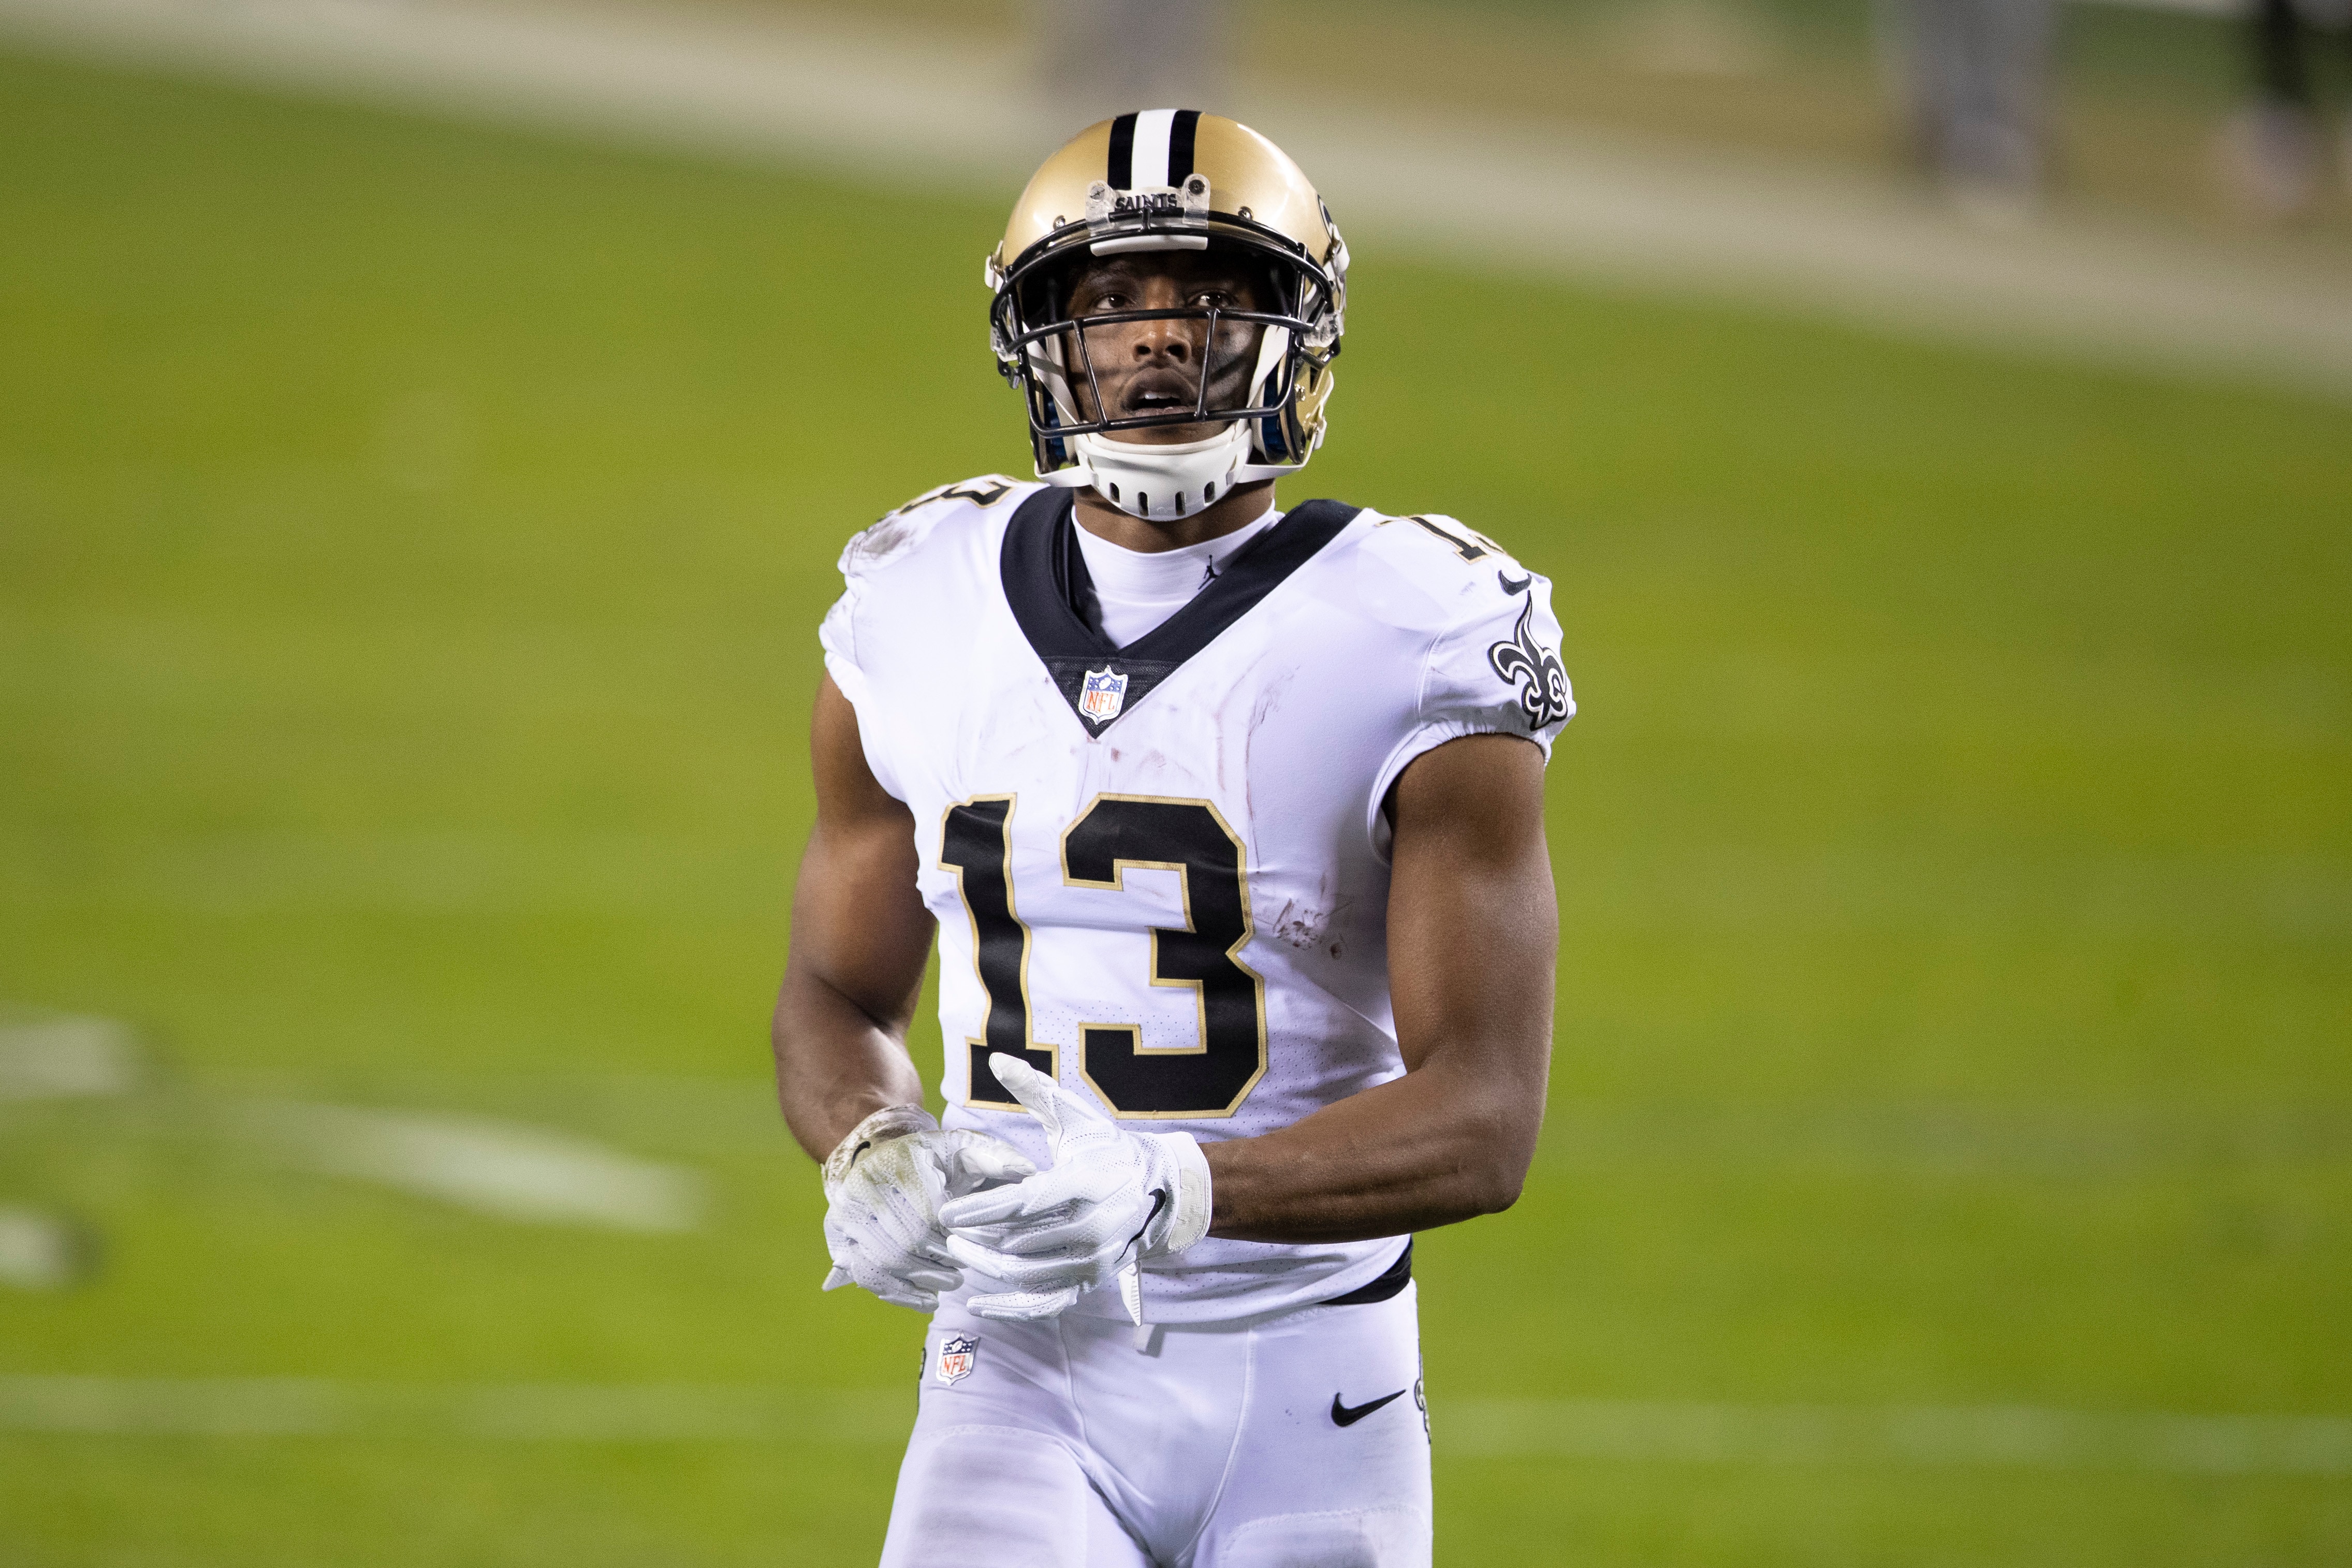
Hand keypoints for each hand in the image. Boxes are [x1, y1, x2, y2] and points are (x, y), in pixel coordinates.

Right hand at [820, 1105, 1034, 1311]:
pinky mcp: (837, 1235)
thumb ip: (994, 1156)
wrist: (876, 1152)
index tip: (968, 1246)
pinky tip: (925, 1300)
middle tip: (959, 1274)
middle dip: (937, 1265)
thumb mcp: (962, 1146)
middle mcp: (864, 1186)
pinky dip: (897, 1294)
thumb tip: (1028, 1172)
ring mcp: (846, 1212)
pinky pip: (866, 1274)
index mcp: (898, 1162)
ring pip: (885, 1263)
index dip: (951, 1239)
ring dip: (920, 1281)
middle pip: (905, 1243)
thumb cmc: (929, 1155)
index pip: (928, 1215)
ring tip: (946, 1285)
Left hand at [937, 1053, 1211, 1323]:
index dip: (982, 1210)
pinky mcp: (1092, 1282)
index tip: (946, 1213)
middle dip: (978, 1238)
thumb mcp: (1076, 1117)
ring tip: (958, 1252)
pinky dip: (1010, 1309)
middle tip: (945, 1231)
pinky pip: (1046, 1304)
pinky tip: (977, 1304)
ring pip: (1029, 1275)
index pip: (1025, 1203)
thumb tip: (997, 1059)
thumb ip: (1035, 1090)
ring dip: (987, 1267)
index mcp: (1087, 1182)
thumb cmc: (1107, 1149)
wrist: (1158, 1191)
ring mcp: (1095, 1259)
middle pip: (1021, 1243)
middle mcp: (1094, 1226)